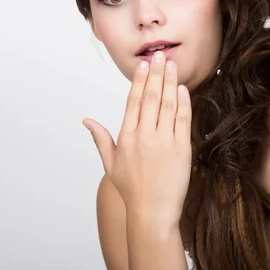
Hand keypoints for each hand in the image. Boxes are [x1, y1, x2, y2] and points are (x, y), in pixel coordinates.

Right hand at [83, 51, 192, 227]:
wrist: (152, 213)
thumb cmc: (131, 190)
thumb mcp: (110, 165)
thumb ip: (101, 139)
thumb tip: (87, 120)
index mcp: (126, 138)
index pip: (132, 102)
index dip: (138, 81)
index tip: (142, 65)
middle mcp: (144, 137)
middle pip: (150, 98)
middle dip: (155, 74)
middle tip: (159, 56)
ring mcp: (164, 142)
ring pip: (167, 105)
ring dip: (169, 83)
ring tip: (171, 66)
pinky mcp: (181, 149)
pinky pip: (182, 120)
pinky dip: (183, 103)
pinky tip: (182, 89)